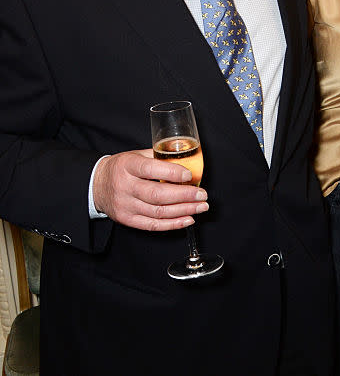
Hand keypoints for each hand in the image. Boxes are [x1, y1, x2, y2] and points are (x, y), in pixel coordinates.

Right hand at [93, 149, 208, 231]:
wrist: (97, 184)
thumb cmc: (123, 167)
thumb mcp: (137, 155)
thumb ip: (160, 157)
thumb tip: (189, 161)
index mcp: (127, 166)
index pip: (150, 170)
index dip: (172, 173)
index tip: (190, 176)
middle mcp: (124, 186)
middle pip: (157, 194)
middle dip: (184, 196)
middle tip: (202, 195)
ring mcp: (125, 205)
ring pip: (158, 212)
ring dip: (184, 210)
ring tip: (201, 206)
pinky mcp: (127, 219)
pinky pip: (152, 225)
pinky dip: (172, 224)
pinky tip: (188, 219)